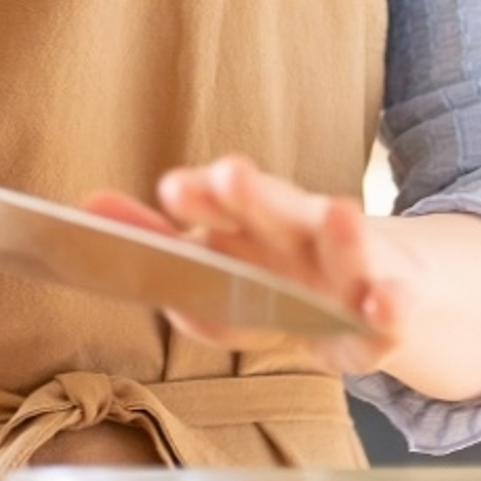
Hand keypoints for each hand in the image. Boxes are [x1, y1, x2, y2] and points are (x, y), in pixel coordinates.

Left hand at [83, 156, 406, 375]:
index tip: (173, 190)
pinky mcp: (390, 306)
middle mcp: (304, 232)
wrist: (380, 297)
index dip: (201, 197)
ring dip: (342, 233)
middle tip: (231, 173)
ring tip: (338, 214)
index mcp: (255, 221)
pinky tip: (384, 302)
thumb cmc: (286, 278)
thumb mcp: (221, 266)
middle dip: (256, 194)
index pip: (223, 200)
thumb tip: (86, 206)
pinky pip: (394, 305)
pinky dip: (391, 302)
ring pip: (348, 246)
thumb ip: (157, 244)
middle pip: (280, 208)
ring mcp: (352, 265)